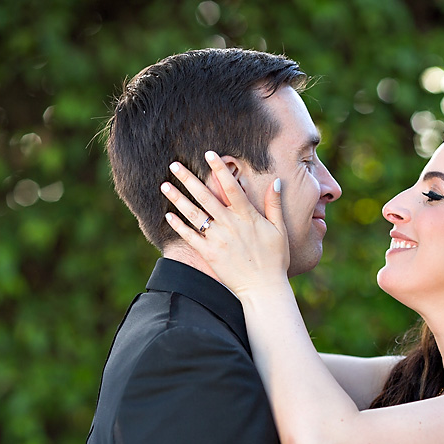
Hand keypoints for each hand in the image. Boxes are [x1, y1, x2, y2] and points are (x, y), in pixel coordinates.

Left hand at [161, 151, 289, 296]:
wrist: (264, 289)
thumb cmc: (275, 260)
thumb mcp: (279, 230)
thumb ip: (274, 205)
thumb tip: (276, 182)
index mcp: (247, 217)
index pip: (231, 187)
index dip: (219, 169)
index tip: (209, 154)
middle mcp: (230, 225)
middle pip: (206, 196)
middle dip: (189, 179)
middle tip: (174, 165)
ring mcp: (218, 239)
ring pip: (194, 214)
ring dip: (178, 198)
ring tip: (164, 185)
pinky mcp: (209, 254)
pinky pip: (190, 237)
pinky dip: (179, 226)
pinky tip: (168, 214)